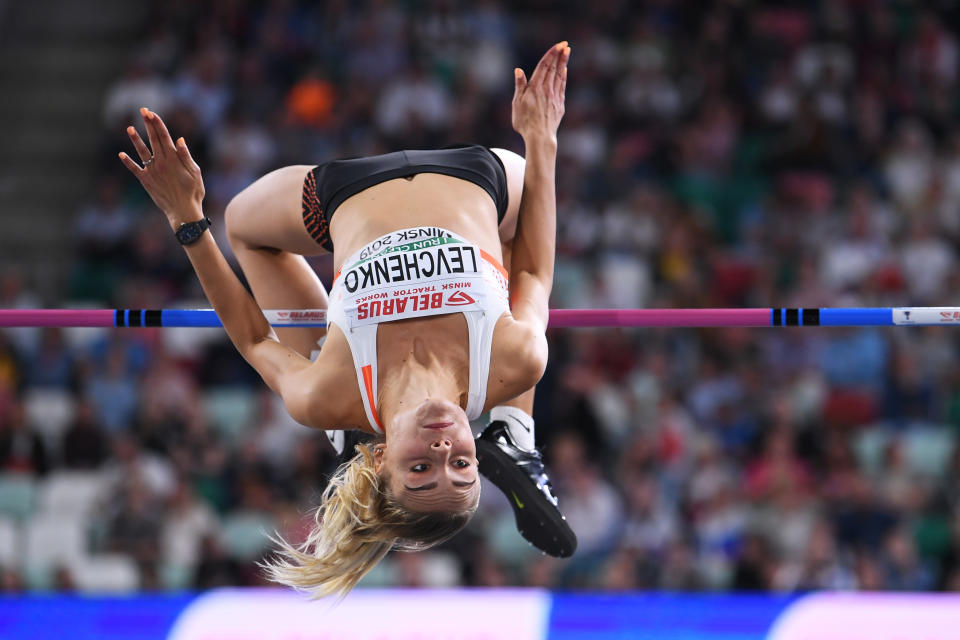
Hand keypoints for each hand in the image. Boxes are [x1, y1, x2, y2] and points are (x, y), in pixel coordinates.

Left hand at [119, 107, 205, 225]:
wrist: (183, 211)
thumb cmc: (193, 192)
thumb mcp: (195, 173)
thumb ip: (186, 156)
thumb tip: (179, 139)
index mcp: (174, 159)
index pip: (164, 136)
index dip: (157, 123)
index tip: (151, 112)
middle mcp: (161, 162)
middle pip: (153, 139)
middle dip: (148, 124)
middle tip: (143, 110)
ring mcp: (152, 171)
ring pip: (142, 151)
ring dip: (135, 139)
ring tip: (129, 128)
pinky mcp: (146, 181)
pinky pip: (135, 169)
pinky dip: (128, 162)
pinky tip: (121, 154)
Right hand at [511, 41, 569, 143]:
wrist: (540, 137)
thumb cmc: (525, 122)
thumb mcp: (517, 103)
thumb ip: (519, 86)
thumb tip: (519, 70)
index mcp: (535, 87)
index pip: (544, 66)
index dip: (552, 54)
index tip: (559, 45)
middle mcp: (547, 89)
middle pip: (554, 68)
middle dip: (560, 55)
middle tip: (565, 44)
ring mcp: (555, 97)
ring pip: (560, 76)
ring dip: (563, 63)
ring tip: (567, 52)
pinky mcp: (559, 105)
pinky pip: (562, 87)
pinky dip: (563, 77)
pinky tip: (564, 71)